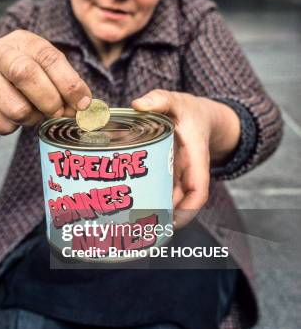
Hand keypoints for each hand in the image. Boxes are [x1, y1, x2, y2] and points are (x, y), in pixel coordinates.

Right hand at [0, 30, 91, 139]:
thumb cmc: (22, 77)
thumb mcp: (45, 70)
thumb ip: (67, 84)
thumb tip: (86, 108)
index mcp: (23, 41)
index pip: (50, 57)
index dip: (70, 83)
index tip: (82, 104)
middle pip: (26, 74)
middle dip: (50, 100)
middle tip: (58, 112)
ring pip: (16, 108)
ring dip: (33, 118)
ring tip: (32, 112)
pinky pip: (3, 125)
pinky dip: (14, 127)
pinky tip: (12, 116)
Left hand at [132, 89, 212, 228]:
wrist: (199, 114)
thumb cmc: (188, 110)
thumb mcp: (175, 100)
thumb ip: (159, 99)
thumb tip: (138, 104)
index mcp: (195, 157)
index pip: (198, 189)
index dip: (188, 210)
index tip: (173, 222)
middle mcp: (188, 170)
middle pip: (180, 201)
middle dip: (164, 217)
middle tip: (141, 229)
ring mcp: (178, 174)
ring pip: (169, 199)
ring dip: (155, 211)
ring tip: (132, 224)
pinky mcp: (168, 174)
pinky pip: (160, 190)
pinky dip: (149, 199)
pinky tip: (130, 207)